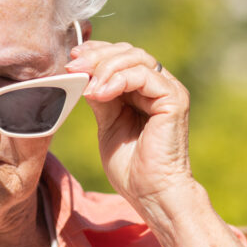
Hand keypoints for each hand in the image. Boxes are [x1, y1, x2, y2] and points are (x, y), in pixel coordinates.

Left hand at [65, 41, 192, 207]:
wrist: (151, 194)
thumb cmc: (130, 167)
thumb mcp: (107, 124)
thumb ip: (100, 97)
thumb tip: (83, 73)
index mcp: (146, 91)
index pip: (123, 56)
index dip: (98, 51)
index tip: (73, 57)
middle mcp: (161, 86)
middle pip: (129, 52)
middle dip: (97, 56)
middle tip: (73, 66)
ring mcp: (170, 91)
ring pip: (136, 58)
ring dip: (105, 67)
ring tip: (86, 85)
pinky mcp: (174, 100)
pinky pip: (144, 75)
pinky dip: (118, 79)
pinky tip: (99, 94)